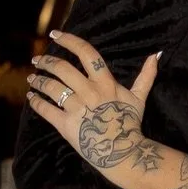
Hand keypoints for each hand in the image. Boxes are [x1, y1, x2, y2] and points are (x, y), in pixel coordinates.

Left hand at [26, 30, 161, 170]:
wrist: (124, 153)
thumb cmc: (131, 124)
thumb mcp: (139, 97)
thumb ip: (146, 75)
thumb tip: (155, 55)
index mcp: (105, 82)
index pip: (86, 53)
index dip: (69, 41)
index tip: (55, 35)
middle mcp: (89, 91)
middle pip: (62, 68)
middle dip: (46, 61)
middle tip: (37, 60)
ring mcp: (77, 108)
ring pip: (51, 87)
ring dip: (38, 81)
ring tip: (32, 78)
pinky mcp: (66, 125)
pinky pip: (46, 110)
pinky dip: (36, 102)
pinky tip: (31, 98)